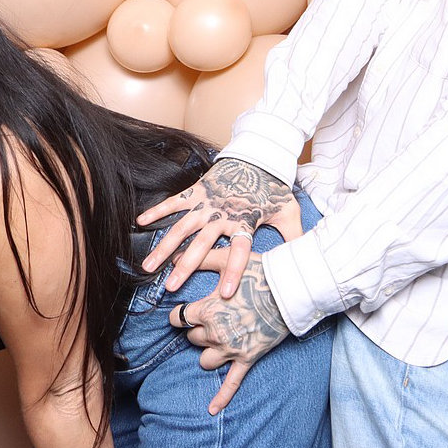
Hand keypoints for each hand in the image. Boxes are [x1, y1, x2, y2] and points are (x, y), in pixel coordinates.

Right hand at [137, 158, 302, 295]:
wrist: (258, 153)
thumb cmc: (273, 187)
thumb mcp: (288, 212)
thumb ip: (294, 238)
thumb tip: (308, 263)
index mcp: (244, 221)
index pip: (240, 250)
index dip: (234, 271)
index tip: (226, 294)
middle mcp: (222, 214)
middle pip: (202, 244)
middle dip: (186, 266)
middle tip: (171, 287)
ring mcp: (207, 202)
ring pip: (181, 228)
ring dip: (164, 248)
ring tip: (149, 268)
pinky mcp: (197, 190)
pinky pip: (173, 202)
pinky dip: (156, 211)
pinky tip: (139, 223)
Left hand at [170, 250, 289, 414]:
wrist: (291, 289)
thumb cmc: (259, 270)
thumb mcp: (228, 258)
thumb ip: (201, 257)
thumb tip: (175, 258)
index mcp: (207, 310)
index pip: (178, 318)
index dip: (181, 314)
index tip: (185, 310)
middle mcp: (215, 332)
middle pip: (192, 338)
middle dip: (198, 329)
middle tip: (212, 317)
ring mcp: (231, 349)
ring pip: (204, 360)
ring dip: (208, 350)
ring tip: (217, 339)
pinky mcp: (247, 359)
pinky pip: (230, 384)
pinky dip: (220, 398)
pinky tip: (211, 410)